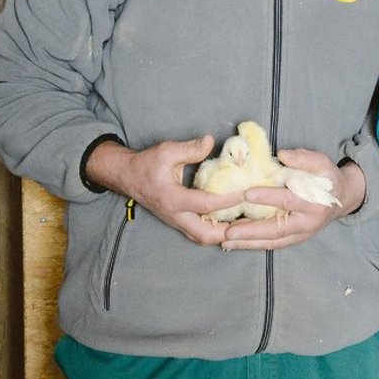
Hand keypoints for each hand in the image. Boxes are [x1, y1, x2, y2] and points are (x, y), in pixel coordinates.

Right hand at [85, 136, 240, 245]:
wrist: (127, 177)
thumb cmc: (146, 164)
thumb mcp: (166, 151)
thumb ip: (189, 149)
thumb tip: (210, 141)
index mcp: (172, 199)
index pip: (205, 205)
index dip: (227, 200)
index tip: (246, 194)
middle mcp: (175, 215)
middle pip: (204, 234)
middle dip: (228, 232)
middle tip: (251, 222)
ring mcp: (176, 221)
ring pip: (202, 237)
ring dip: (224, 234)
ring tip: (246, 224)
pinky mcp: (179, 220)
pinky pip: (199, 232)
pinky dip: (216, 230)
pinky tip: (232, 222)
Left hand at [222, 150, 363, 251]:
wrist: (343, 198)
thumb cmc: (328, 178)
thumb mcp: (322, 163)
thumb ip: (303, 158)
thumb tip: (282, 155)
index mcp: (315, 202)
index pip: (288, 200)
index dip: (267, 197)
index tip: (246, 194)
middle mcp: (308, 222)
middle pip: (277, 229)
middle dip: (251, 231)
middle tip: (229, 231)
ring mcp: (301, 234)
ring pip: (273, 242)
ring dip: (248, 243)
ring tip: (226, 241)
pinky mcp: (295, 239)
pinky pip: (273, 244)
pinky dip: (253, 245)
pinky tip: (235, 244)